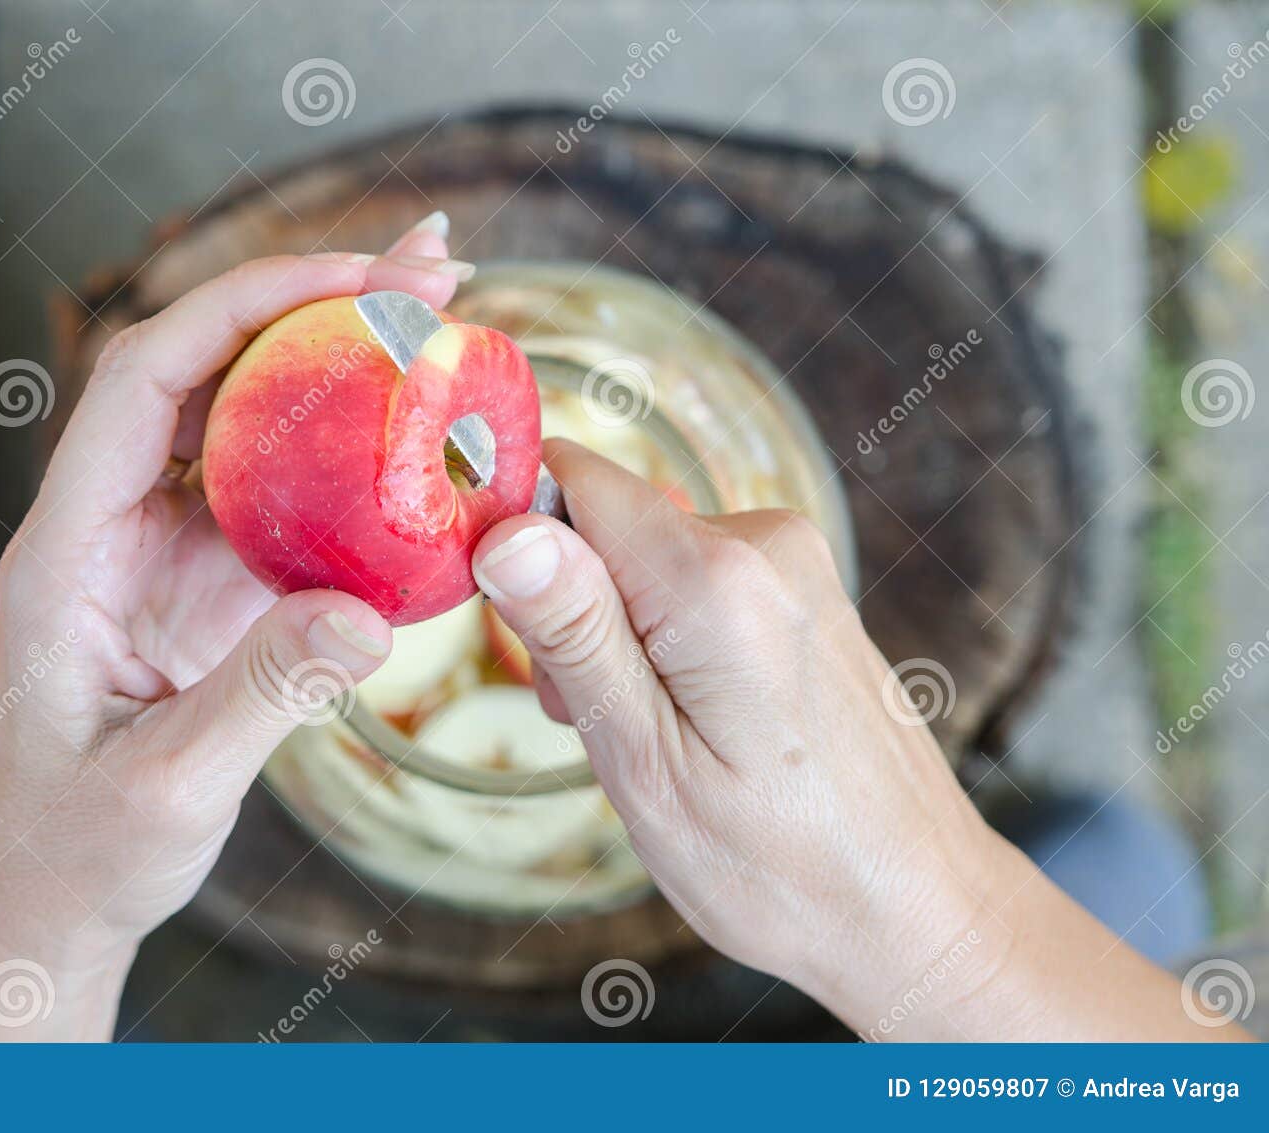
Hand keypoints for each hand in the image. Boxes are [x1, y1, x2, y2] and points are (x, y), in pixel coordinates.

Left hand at [0, 215, 470, 1040]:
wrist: (56, 898)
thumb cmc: (79, 849)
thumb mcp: (165, 789)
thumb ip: (256, 700)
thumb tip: (369, 617)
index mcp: (68, 550)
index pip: (146, 378)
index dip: (245, 307)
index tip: (356, 279)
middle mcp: (111, 525)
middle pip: (210, 370)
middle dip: (318, 301)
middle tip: (434, 260)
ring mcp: (164, 550)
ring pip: (253, 419)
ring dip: (343, 360)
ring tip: (443, 310)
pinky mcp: (211, 585)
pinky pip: (286, 494)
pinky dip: (355, 451)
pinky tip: (423, 432)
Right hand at [471, 440, 1250, 1041]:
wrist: (917, 906)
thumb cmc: (779, 865)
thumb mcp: (645, 764)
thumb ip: (576, 635)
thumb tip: (506, 531)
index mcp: (715, 579)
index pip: (571, 481)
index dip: (519, 543)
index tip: (519, 631)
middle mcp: (764, 543)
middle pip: (605, 524)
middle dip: (571, 610)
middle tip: (595, 721)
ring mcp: (794, 564)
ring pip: (644, 557)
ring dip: (619, 634)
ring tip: (653, 740)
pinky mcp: (804, 590)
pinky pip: (695, 579)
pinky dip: (668, 640)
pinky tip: (694, 723)